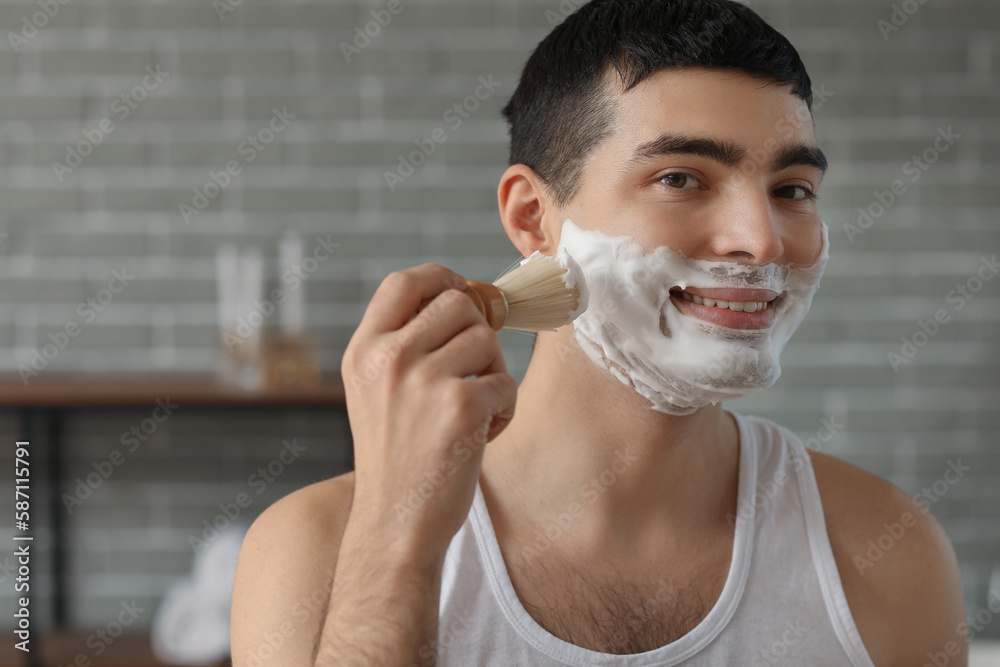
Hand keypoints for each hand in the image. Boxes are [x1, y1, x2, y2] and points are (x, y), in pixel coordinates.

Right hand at [340, 264, 516, 566]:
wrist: (395, 524)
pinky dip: (504, 408)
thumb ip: (403, 344)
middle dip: (478, 332)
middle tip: (476, 371)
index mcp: (363, 351)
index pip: (404, 281)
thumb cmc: (395, 459)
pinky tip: (482, 435)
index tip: (463, 293)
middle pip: (458, 302)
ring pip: (486, 339)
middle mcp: (387, 358)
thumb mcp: (375, 392)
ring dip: (494, 373)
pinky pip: (505, 382)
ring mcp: (422, 380)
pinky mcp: (459, 406)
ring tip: (475, 410)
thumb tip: (469, 298)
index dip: (442, 277)